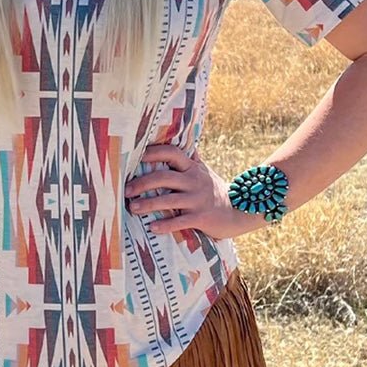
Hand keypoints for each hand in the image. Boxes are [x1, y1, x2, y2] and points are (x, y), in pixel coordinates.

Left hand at [124, 144, 267, 239]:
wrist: (240, 210)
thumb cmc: (215, 189)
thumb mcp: (204, 170)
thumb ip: (191, 158)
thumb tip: (182, 138)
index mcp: (192, 168)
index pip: (172, 153)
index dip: (154, 152)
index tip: (136, 156)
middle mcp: (194, 181)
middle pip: (164, 177)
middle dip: (142, 183)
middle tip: (126, 190)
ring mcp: (198, 199)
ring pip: (169, 200)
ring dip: (148, 204)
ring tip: (132, 208)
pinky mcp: (202, 217)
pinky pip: (180, 221)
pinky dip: (166, 225)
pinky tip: (152, 228)